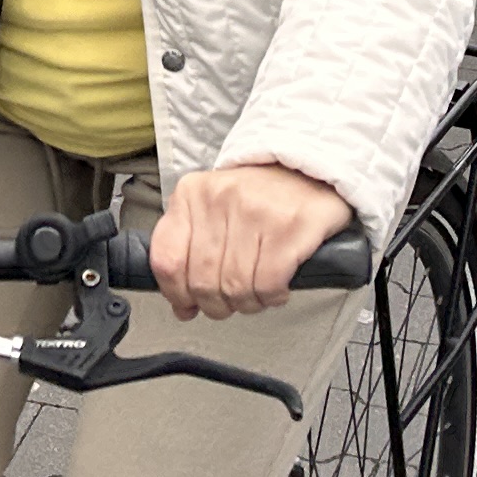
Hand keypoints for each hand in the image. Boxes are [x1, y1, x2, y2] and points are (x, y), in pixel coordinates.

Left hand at [147, 162, 352, 323]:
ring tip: (256, 294)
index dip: (175, 294)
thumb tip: (181, 303)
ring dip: (247, 303)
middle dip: (216, 304)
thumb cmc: (259, 197)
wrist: (309, 170)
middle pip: (202, 281)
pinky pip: (268, 284)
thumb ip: (189, 249)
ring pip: (235, 287)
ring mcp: (255, 210)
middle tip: (229, 302)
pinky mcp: (290, 226)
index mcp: (191, 194)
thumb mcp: (211, 208)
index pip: (167, 259)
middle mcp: (219, 198)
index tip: (186, 305)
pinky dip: (271, 297)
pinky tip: (277, 289)